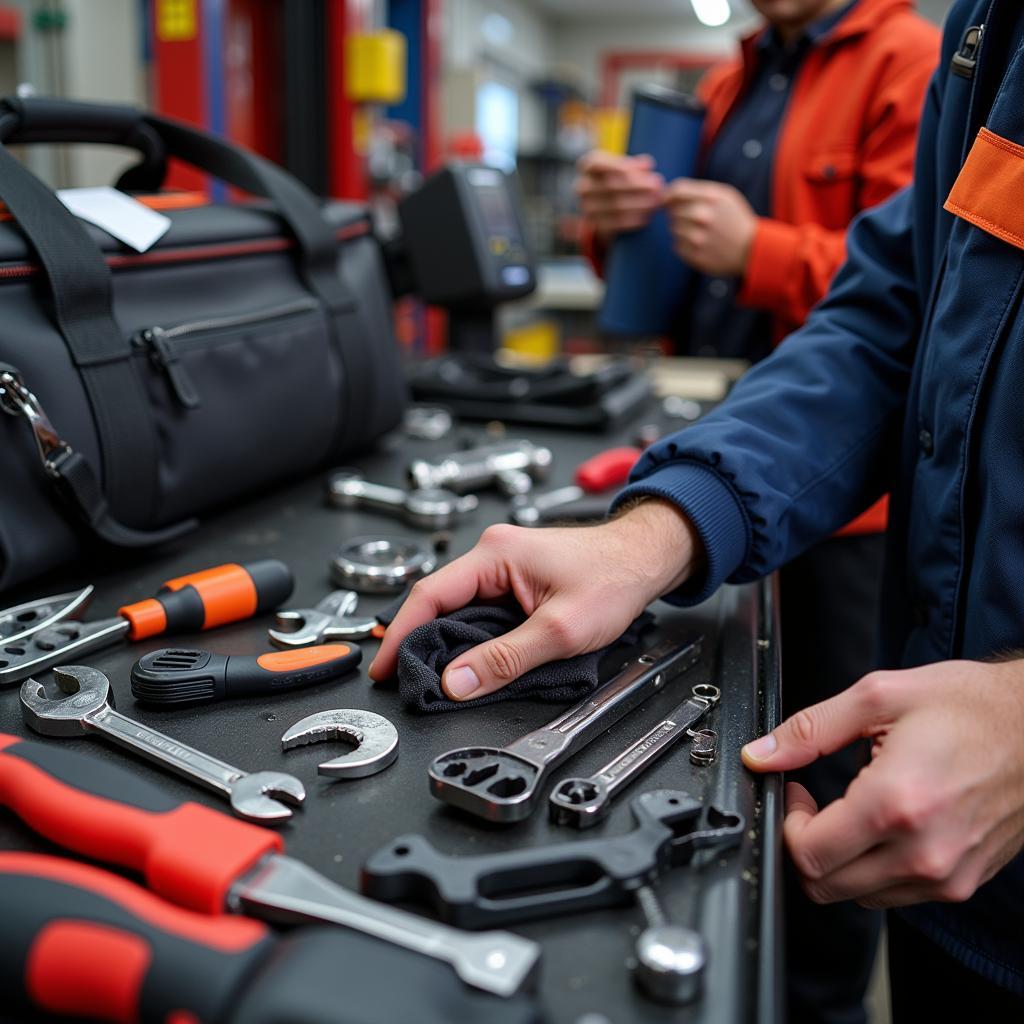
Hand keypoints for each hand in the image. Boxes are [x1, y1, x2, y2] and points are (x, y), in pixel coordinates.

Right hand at [368, 500, 702, 701]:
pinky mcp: (514, 578)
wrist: (646, 559)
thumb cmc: (613, 578)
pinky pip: (478, 608)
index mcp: (495, 554)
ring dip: (444, 640)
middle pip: (438, 601)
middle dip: (417, 641)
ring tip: (428, 676)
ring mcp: (502, 565)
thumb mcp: (560, 630)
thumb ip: (505, 659)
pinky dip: (467, 635)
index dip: (400, 634)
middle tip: (403, 680)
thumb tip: (457, 682)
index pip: (430, 594)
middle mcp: (492, 553)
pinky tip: (465, 659)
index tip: (384, 666)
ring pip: (458, 607)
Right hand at [574, 150, 664, 241]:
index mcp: (588, 166)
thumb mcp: (625, 168)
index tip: (645, 168)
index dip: (619, 165)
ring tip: (656, 202)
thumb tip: (647, 165)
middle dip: (637, 186)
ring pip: (615, 205)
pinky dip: (633, 220)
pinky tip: (646, 217)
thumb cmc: (619, 179)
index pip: (598, 163)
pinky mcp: (595, 224)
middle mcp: (582, 186)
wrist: (605, 207)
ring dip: (639, 204)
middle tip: (657, 187)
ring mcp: (586, 207)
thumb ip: (635, 165)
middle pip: (611, 185)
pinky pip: (615, 223)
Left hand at [663, 178, 757, 276]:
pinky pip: (677, 246)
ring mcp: (698, 238)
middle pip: (672, 210)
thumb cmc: (734, 220)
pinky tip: (700, 244)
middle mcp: (703, 216)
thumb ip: (697, 191)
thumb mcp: (724, 196)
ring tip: (699, 232)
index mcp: (712, 197)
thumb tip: (666, 193)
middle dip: (678, 213)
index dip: (667, 195)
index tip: (665, 200)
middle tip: (693, 219)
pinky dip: (684, 245)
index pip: (677, 191)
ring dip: (681, 229)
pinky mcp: (694, 255)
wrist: (751, 250)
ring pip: (673, 228)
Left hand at [742, 660, 1023, 908]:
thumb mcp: (878, 697)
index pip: (808, 853)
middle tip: (814, 801)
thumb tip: (761, 754)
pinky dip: (874, 866)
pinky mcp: (962, 882)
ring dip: (840, 858)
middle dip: (804, 843)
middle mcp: (923, 852)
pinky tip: (884, 823)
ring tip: (853, 807)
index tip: (796, 792)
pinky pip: (895, 893)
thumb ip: (809, 729)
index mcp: (895, 803)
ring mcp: (946, 875)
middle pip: (825, 884)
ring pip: (857, 895)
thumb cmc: (969, 706)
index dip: (787, 822)